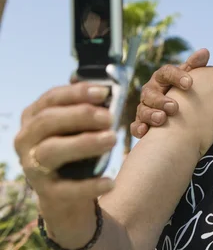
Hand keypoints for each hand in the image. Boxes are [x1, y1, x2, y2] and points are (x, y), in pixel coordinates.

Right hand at [13, 83, 116, 229]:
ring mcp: (32, 166)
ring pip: (51, 150)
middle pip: (48, 121)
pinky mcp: (45, 192)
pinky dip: (89, 186)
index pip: (51, 98)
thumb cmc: (74, 148)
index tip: (104, 92)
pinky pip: (66, 189)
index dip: (76, 93)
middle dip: (81, 115)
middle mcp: (26, 140)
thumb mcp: (76, 127)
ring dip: (84, 143)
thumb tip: (108, 91)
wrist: (65, 194)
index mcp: (34, 117)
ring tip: (112, 139)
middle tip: (110, 117)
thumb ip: (87, 110)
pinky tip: (110, 182)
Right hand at [131, 48, 209, 137]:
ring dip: (151, 115)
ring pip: (143, 110)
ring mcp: (145, 107)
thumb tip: (204, 51)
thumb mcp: (189, 77)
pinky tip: (145, 131)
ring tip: (162, 119)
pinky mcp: (141, 122)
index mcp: (162, 77)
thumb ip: (195, 66)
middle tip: (174, 107)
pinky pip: (135, 125)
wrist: (177, 109)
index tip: (190, 83)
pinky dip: (138, 128)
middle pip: (151, 93)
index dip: (177, 76)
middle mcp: (151, 91)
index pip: (166, 72)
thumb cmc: (182, 90)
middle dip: (161, 100)